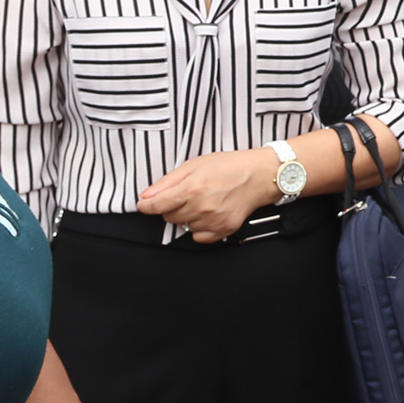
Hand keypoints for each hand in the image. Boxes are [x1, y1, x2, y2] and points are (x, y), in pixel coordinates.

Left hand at [137, 149, 272, 243]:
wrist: (258, 176)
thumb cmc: (229, 166)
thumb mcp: (194, 165)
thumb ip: (167, 181)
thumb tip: (146, 195)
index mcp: (192, 188)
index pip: (157, 206)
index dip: (147, 206)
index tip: (144, 205)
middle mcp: (201, 207)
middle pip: (169, 217)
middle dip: (171, 207)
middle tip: (185, 194)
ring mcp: (213, 221)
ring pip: (183, 227)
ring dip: (186, 216)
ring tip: (201, 201)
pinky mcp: (223, 230)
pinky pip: (198, 237)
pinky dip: (198, 228)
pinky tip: (207, 214)